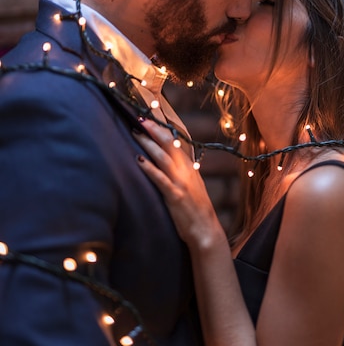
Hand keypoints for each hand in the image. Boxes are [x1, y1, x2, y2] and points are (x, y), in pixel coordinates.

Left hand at [136, 120, 223, 247]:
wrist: (207, 231)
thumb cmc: (196, 210)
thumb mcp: (192, 185)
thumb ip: (182, 171)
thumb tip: (170, 158)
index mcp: (190, 167)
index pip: (177, 141)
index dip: (165, 127)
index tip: (154, 114)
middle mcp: (186, 171)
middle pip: (170, 143)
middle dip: (154, 129)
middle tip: (140, 118)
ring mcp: (181, 182)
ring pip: (163, 157)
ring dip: (148, 143)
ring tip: (135, 132)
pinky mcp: (175, 196)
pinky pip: (160, 179)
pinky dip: (148, 168)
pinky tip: (137, 160)